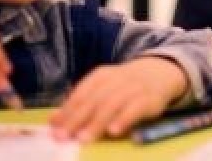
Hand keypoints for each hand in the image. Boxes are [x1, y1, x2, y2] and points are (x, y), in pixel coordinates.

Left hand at [49, 56, 188, 141]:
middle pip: (94, 99)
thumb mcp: (102, 89)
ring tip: (84, 139)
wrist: (159, 72)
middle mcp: (117, 79)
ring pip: (112, 104)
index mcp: (101, 75)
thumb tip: (52, 121)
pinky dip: (124, 119)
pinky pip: (135, 109)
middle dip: (77, 119)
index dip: (67, 111)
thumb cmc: (124, 86)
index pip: (81, 93)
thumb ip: (79, 104)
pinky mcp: (149, 99)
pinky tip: (114, 131)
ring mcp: (134, 88)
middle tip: (64, 137)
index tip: (54, 129)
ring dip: (97, 122)